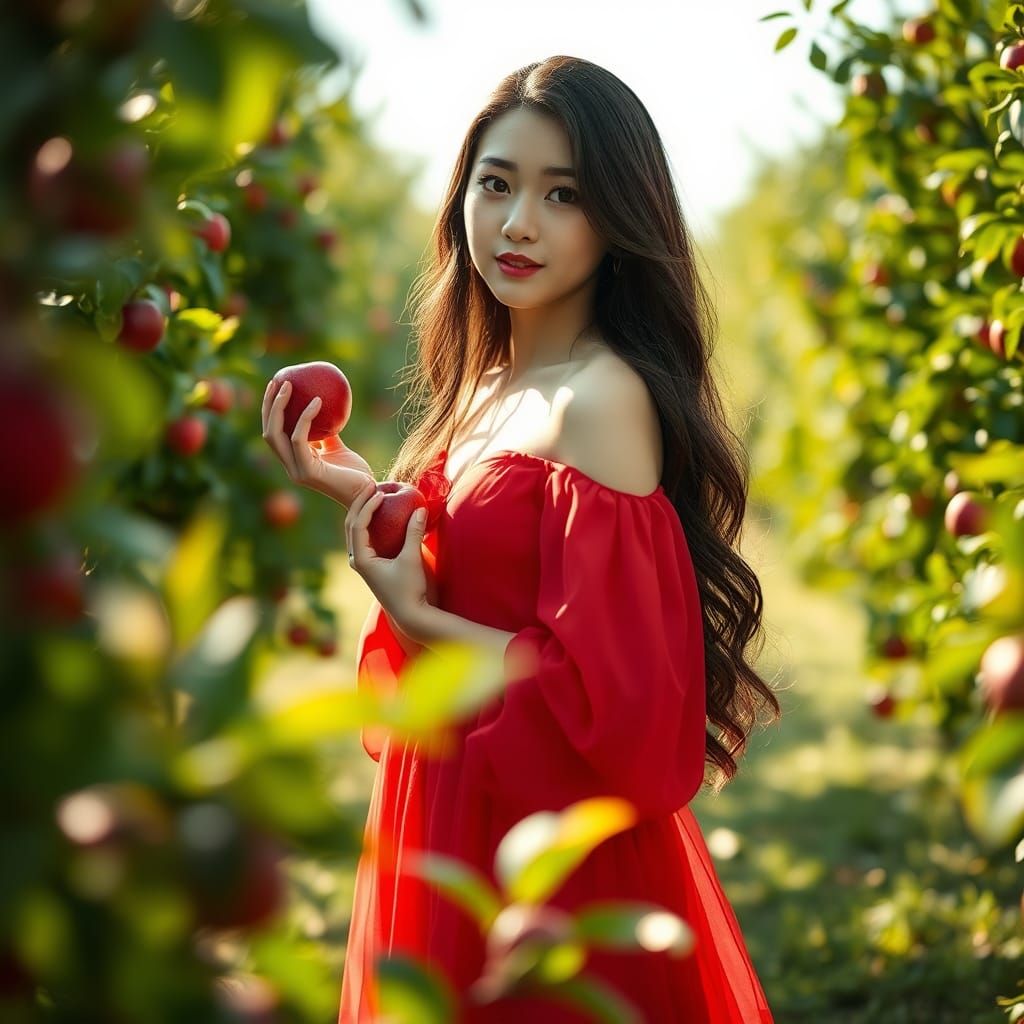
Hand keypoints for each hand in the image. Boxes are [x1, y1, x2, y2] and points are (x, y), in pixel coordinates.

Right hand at [261, 378, 373, 506]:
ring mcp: (297, 471)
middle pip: (268, 433)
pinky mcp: (308, 472)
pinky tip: (317, 401)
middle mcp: (290, 467)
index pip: (273, 434)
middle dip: (268, 406)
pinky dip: (306, 418)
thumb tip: (322, 405)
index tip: (277, 386)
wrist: (366, 493)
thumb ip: (326, 432)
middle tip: (278, 381)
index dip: (269, 411)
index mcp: (294, 461)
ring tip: (290, 384)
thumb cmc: (355, 472)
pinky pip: (300, 439)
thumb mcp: (337, 447)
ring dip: (279, 407)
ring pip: (276, 435)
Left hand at [345, 477, 431, 644]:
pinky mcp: (372, 565)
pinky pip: (365, 537)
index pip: (358, 525)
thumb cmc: (410, 589)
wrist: (411, 615)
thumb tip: (421, 508)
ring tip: (374, 495)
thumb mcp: (412, 559)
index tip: (379, 492)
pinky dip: (370, 523)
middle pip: (351, 525)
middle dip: (360, 504)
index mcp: (361, 559)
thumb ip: (414, 533)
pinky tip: (381, 513)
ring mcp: (363, 563)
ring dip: (363, 512)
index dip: (367, 506)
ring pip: (356, 531)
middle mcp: (357, 560)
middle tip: (371, 485)